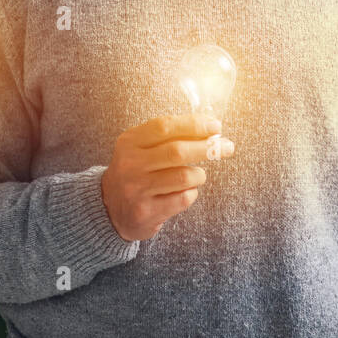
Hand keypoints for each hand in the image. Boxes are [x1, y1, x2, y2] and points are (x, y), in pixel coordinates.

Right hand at [101, 113, 233, 240]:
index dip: (193, 124)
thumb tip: (210, 128)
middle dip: (207, 148)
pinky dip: (191, 192)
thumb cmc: (137, 170)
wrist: (110, 208)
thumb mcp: (141, 147)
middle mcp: (130, 164)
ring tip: (197, 175)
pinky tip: (185, 191)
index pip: (164, 126)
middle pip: (177, 151)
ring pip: (184, 177)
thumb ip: (169, 136)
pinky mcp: (146, 212)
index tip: (216, 126)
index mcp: (129, 142)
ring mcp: (137, 189)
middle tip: (227, 147)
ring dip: (199, 174)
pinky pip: (183, 199)